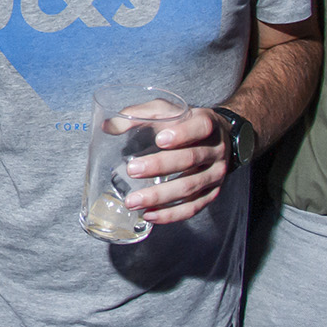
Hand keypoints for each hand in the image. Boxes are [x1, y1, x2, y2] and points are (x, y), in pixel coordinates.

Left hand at [122, 106, 229, 223]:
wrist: (220, 138)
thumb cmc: (184, 123)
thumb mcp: (166, 111)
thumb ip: (139, 114)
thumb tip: (107, 126)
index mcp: (207, 123)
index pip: (201, 127)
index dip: (183, 134)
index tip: (160, 140)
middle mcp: (215, 149)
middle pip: (190, 159)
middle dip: (160, 166)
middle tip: (131, 170)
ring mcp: (216, 174)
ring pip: (189, 187)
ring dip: (160, 196)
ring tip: (133, 201)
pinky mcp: (212, 193)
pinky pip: (193, 207)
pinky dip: (171, 214)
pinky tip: (150, 215)